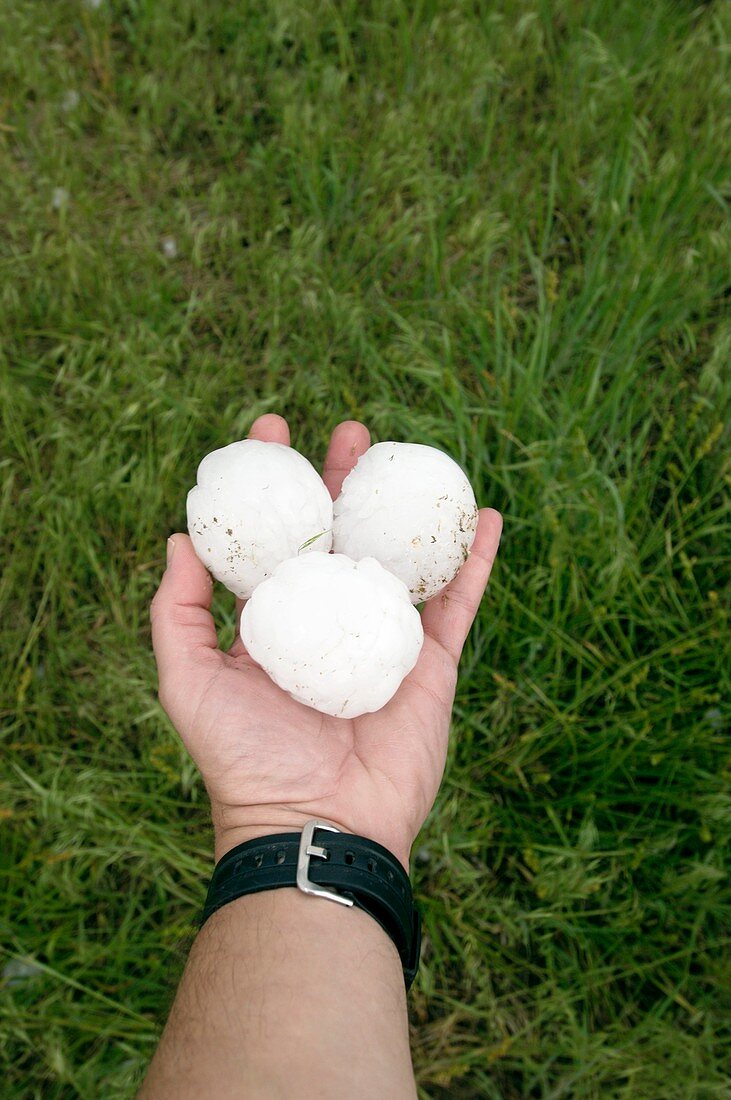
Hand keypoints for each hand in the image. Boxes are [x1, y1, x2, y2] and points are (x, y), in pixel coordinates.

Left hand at [150, 414, 501, 869]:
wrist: (316, 824)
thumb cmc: (244, 757)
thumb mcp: (188, 682)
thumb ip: (178, 611)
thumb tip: (179, 537)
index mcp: (273, 624)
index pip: (276, 538)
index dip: (274, 486)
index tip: (272, 432)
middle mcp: (329, 623)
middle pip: (342, 534)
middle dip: (343, 479)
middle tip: (349, 431)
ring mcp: (383, 640)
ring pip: (398, 558)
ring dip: (404, 506)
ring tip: (403, 454)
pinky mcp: (431, 664)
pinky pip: (458, 603)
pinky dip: (474, 561)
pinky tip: (484, 517)